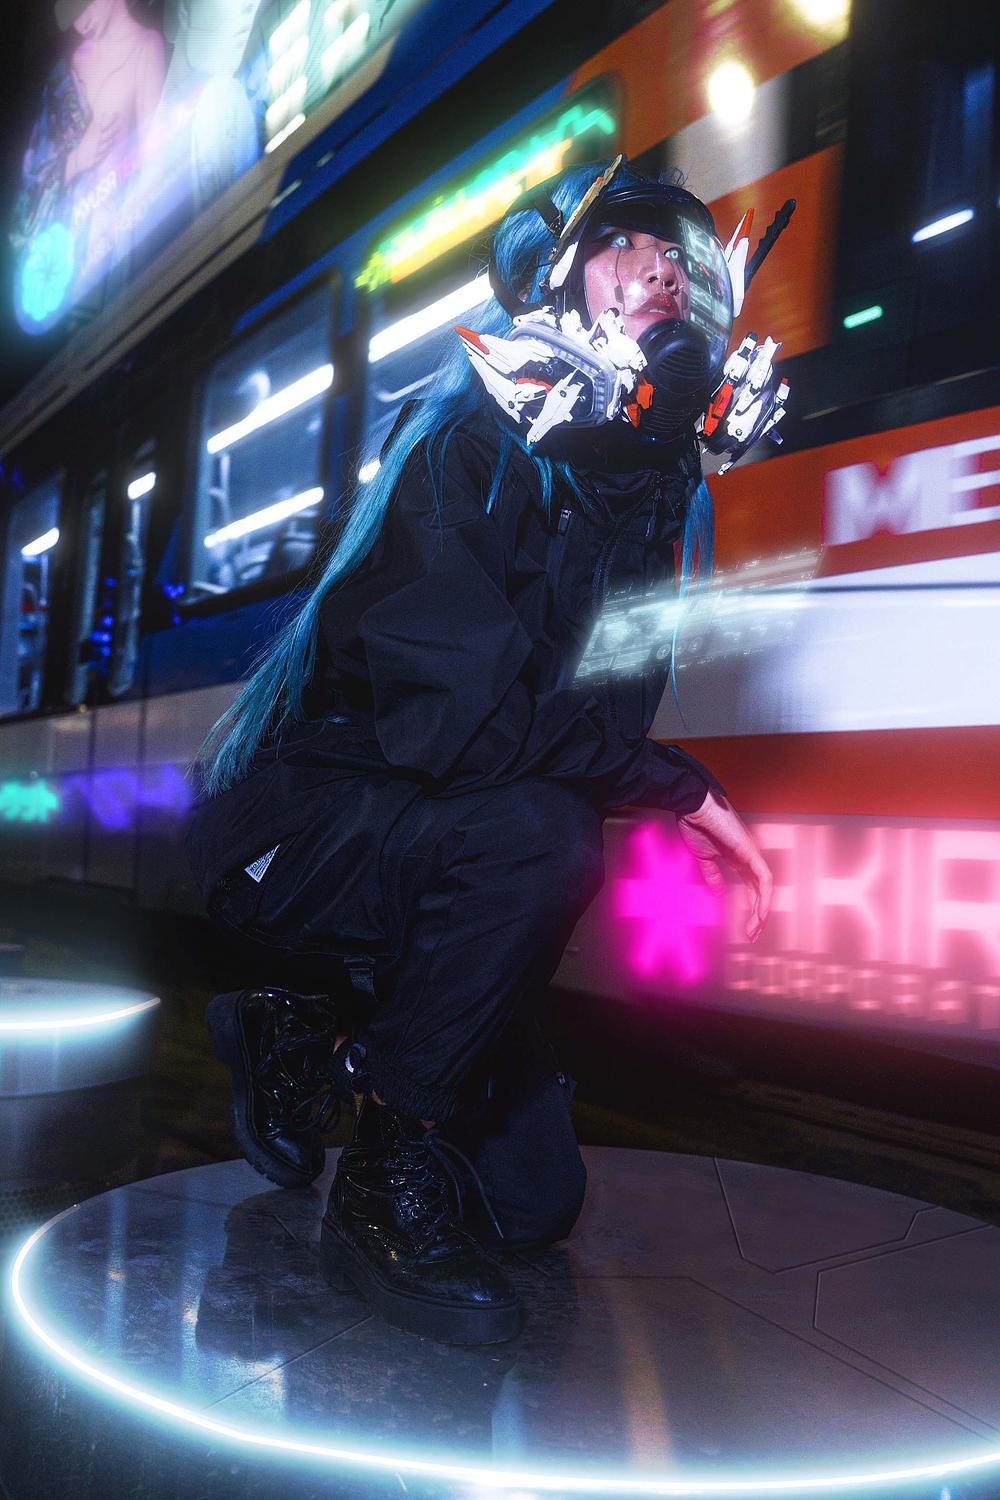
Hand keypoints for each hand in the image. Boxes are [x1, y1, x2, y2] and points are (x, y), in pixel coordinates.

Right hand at [677, 789, 771, 941]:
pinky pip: (764, 878)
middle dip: (757, 915)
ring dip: (762, 911)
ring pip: (765, 887)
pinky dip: (764, 897)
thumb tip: (719, 894)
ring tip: (755, 929)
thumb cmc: (696, 824)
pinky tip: (760, 913)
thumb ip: (713, 876)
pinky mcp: (751, 851)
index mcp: (738, 857)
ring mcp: (752, 853)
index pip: (751, 887)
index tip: (745, 928)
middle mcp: (749, 856)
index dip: (750, 908)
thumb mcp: (704, 858)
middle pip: (760, 890)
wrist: (691, 806)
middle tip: (751, 935)